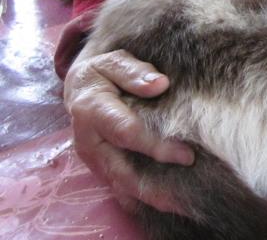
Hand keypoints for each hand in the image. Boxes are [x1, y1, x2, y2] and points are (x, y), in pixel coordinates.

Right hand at [64, 49, 194, 212]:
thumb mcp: (114, 61)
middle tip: (185, 197)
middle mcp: (90, 141)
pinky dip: (140, 198)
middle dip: (153, 188)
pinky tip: (166, 203)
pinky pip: (120, 187)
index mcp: (93, 111)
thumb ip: (134, 72)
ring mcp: (94, 159)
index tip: (187, 155)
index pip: (128, 133)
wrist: (79, 88)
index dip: (157, 146)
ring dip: (149, 198)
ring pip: (121, 185)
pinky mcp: (101, 168)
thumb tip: (160, 84)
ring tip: (180, 206)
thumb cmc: (102, 73)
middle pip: (122, 172)